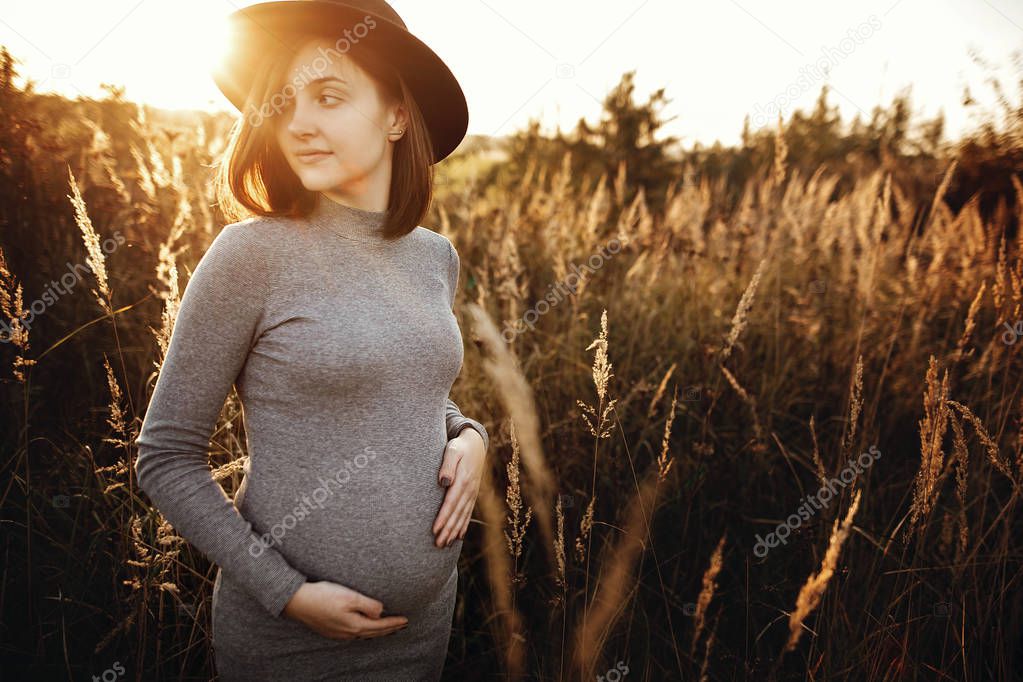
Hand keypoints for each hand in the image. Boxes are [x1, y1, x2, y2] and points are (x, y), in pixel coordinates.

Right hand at [282, 581, 407, 639]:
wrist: (298, 602)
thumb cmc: (323, 596)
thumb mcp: (350, 597)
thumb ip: (368, 605)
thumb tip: (381, 613)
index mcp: (355, 625)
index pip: (381, 626)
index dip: (394, 623)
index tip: (406, 620)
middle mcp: (348, 633)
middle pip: (374, 633)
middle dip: (389, 629)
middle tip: (402, 625)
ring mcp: (339, 633)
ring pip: (364, 634)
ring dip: (377, 631)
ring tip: (387, 628)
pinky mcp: (331, 630)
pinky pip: (354, 634)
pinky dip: (365, 631)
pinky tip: (364, 627)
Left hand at [433, 427, 485, 546]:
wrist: (475, 444)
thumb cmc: (460, 446)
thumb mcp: (452, 450)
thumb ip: (448, 465)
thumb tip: (444, 482)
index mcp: (463, 480)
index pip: (451, 503)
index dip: (443, 517)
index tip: (435, 530)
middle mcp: (469, 489)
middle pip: (456, 513)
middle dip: (447, 530)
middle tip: (437, 544)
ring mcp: (472, 493)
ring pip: (462, 516)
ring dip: (454, 531)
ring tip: (444, 544)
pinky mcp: (472, 494)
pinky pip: (468, 513)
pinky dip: (463, 525)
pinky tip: (458, 536)